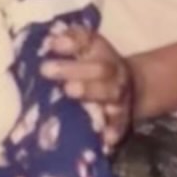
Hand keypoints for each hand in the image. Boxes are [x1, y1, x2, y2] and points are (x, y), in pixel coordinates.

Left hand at [41, 26, 133, 150]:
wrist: (131, 87)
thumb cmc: (92, 67)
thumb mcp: (82, 50)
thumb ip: (64, 44)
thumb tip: (45, 43)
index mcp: (99, 50)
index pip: (87, 40)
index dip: (71, 41)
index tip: (51, 44)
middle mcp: (112, 70)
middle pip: (98, 68)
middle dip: (73, 69)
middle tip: (46, 70)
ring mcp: (118, 95)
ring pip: (109, 92)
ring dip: (89, 91)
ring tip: (69, 91)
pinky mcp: (122, 120)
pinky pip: (119, 124)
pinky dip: (112, 130)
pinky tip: (104, 137)